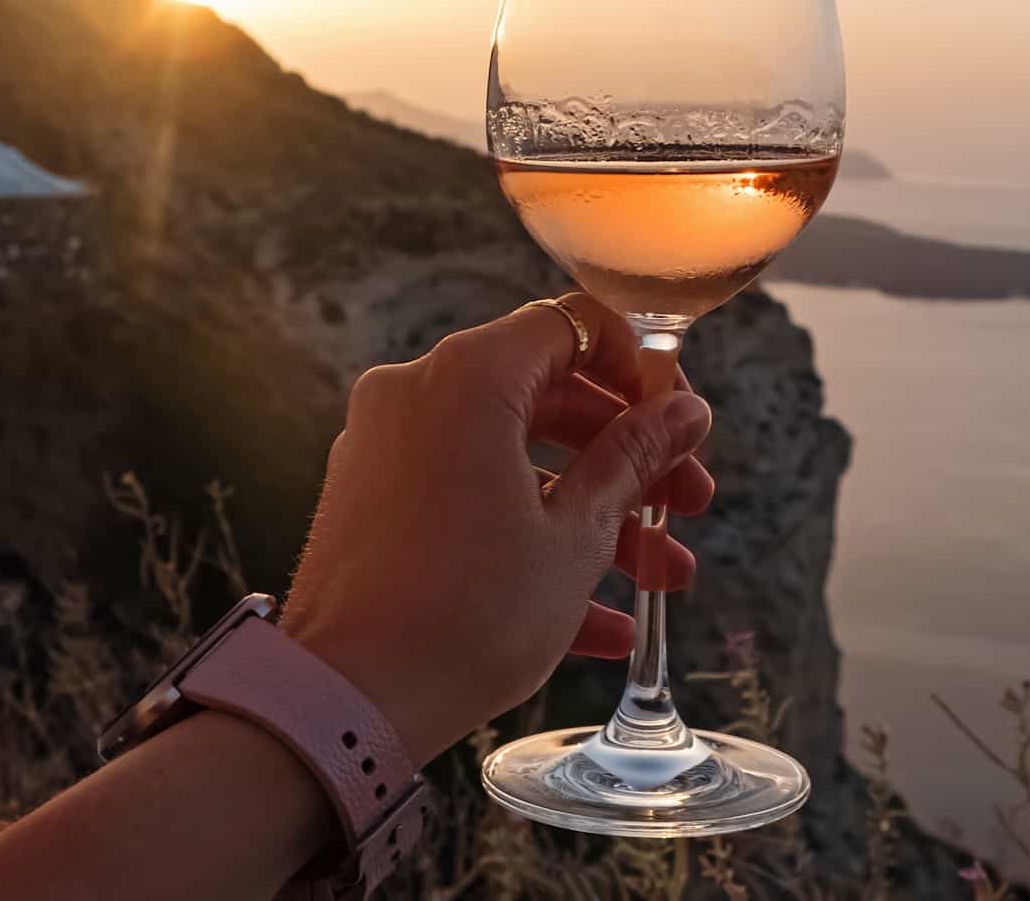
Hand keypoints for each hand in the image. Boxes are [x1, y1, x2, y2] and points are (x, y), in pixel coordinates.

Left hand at [278, 294, 713, 764]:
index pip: (576, 326)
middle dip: (628, 456)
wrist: (343, 703)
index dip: (641, 371)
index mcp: (470, 378)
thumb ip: (633, 459)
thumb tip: (683, 413)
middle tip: (686, 503)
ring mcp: (387, 450)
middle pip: (549, 396)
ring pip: (515, 458)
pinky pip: (469, 501)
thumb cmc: (466, 615)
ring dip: (593, 513)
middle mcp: (418, 394)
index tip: (677, 423)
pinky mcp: (371, 506)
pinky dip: (529, 540)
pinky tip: (599, 621)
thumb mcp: (576, 535)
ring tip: (658, 577)